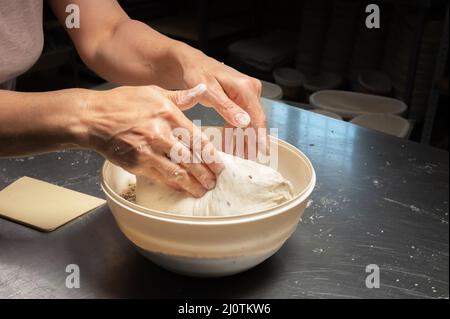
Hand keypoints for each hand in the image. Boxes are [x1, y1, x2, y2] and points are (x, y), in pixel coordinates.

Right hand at [82, 85, 223, 196]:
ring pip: (177, 172)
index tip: (219, 165)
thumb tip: (202, 90)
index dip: (211, 156)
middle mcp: (160, 133)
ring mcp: (147, 150)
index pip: (197, 139)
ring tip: (202, 190)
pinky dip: (174, 185)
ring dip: (192, 184)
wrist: (93, 118)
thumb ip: (181, 96)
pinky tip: (183, 189)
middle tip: (214, 182)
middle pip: (190, 158)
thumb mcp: (154, 92)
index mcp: (168, 114)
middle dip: (205, 173)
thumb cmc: (123, 103)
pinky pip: (160, 177)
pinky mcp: (136, 163)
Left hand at [171, 44, 268, 155]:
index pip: (258, 117)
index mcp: (246, 88)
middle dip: (251, 142)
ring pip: (248, 123)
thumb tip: (245, 122)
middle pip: (255, 122)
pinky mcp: (242, 99)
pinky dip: (235, 132)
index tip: (263, 153)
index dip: (261, 137)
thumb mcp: (209, 91)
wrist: (192, 63)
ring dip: (243, 140)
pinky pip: (241, 119)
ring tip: (239, 158)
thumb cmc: (197, 73)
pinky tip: (230, 146)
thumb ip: (227, 107)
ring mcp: (248, 95)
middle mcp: (251, 90)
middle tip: (247, 162)